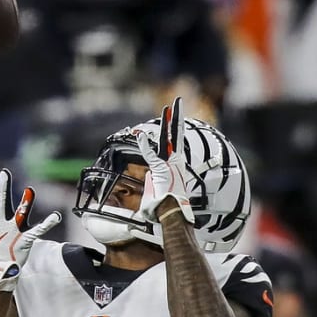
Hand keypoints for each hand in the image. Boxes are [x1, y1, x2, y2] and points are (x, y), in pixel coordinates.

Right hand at [0, 167, 60, 291]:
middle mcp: (2, 221)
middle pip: (2, 201)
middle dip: (4, 188)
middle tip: (5, 173)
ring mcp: (15, 229)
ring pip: (21, 213)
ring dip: (25, 202)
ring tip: (30, 190)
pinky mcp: (26, 238)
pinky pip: (39, 229)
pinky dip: (48, 223)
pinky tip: (57, 216)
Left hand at [134, 96, 194, 225]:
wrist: (171, 214)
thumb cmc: (164, 211)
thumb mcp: (155, 198)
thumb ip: (151, 189)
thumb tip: (148, 183)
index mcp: (174, 167)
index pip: (171, 145)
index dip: (169, 132)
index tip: (169, 120)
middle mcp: (174, 162)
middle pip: (175, 135)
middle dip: (175, 118)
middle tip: (177, 103)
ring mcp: (170, 164)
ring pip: (168, 139)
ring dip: (167, 122)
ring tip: (168, 106)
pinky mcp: (161, 169)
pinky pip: (150, 155)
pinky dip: (144, 147)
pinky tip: (139, 136)